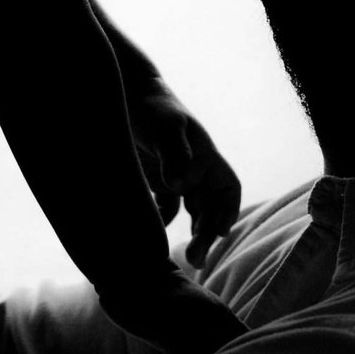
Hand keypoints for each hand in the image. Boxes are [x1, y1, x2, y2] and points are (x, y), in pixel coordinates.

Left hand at [127, 79, 242, 267]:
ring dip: (191, 235)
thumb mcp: (165, 127)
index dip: (228, 211)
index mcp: (206, 158)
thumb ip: (174, 153)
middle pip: (210, 208)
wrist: (126, 93)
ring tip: (186, 258)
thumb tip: (180, 186)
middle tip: (196, 259)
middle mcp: (196, 170)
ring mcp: (177, 177)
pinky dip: (162, 223)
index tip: (220, 232)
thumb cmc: (151, 106)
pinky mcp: (156, 181)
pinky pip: (166, 209)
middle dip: (207, 235)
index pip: (228, 190)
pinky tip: (151, 236)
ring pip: (191, 213)